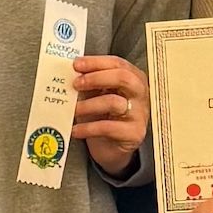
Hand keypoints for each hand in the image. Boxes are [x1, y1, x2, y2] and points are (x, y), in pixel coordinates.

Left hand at [71, 55, 148, 172]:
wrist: (112, 149)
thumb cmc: (104, 118)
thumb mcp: (96, 96)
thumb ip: (89, 83)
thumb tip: (72, 72)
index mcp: (133, 79)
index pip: (118, 64)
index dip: (96, 62)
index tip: (76, 64)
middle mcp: (140, 94)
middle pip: (123, 77)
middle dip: (96, 78)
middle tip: (76, 84)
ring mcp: (139, 114)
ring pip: (114, 102)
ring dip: (88, 105)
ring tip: (73, 110)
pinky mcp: (134, 134)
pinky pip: (108, 127)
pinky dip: (88, 128)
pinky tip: (76, 130)